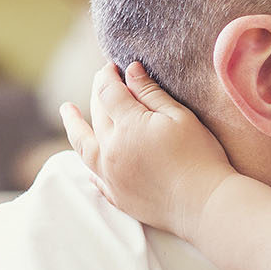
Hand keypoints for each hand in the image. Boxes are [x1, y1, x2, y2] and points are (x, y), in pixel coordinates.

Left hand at [61, 62, 233, 239]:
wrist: (203, 204)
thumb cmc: (199, 157)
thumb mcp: (179, 117)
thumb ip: (151, 93)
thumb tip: (130, 71)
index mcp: (128, 126)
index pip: (109, 92)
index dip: (108, 75)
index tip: (112, 65)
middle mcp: (111, 149)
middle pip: (96, 113)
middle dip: (97, 93)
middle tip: (101, 79)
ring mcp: (110, 175)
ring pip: (83, 144)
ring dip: (73, 124)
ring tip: (67, 110)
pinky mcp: (116, 195)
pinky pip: (93, 175)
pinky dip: (88, 161)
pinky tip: (89, 156)